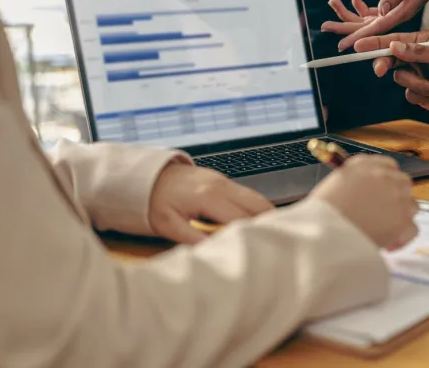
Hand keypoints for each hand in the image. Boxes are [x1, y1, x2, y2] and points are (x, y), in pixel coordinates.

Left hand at [149, 164, 274, 243]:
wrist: (148, 176)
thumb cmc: (156, 201)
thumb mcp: (168, 225)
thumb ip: (193, 239)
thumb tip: (217, 253)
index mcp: (207, 197)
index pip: (241, 218)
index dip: (255, 234)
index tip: (267, 249)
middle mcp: (222, 186)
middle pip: (258, 205)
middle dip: (270, 224)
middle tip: (280, 244)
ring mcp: (225, 181)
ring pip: (257, 199)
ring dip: (266, 216)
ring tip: (274, 236)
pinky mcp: (225, 182)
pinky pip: (248, 196)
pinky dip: (257, 210)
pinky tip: (258, 225)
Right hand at [309, 155, 418, 248]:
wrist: (324, 231)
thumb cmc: (321, 213)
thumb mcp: (332, 186)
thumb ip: (353, 183)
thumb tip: (363, 192)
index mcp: (364, 165)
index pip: (387, 165)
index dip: (385, 181)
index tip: (380, 192)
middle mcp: (383, 177)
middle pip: (402, 182)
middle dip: (395, 197)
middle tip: (381, 213)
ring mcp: (396, 198)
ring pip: (410, 205)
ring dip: (399, 216)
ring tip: (381, 230)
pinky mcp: (403, 220)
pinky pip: (412, 228)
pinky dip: (402, 237)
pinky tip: (387, 244)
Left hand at [322, 0, 428, 51]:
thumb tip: (381, 8)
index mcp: (399, 15)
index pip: (375, 30)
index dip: (359, 38)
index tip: (343, 46)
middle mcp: (392, 18)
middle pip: (364, 28)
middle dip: (344, 27)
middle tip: (325, 26)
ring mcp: (389, 14)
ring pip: (363, 20)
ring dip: (346, 12)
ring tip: (332, 2)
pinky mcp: (388, 8)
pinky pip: (368, 10)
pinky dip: (358, 1)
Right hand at [353, 31, 428, 126]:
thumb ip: (419, 52)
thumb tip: (395, 46)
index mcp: (423, 41)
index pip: (395, 40)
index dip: (375, 42)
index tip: (359, 45)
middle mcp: (417, 56)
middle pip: (390, 58)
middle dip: (385, 64)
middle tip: (381, 70)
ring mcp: (417, 74)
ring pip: (399, 78)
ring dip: (419, 84)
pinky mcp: (419, 91)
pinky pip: (409, 93)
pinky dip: (423, 95)